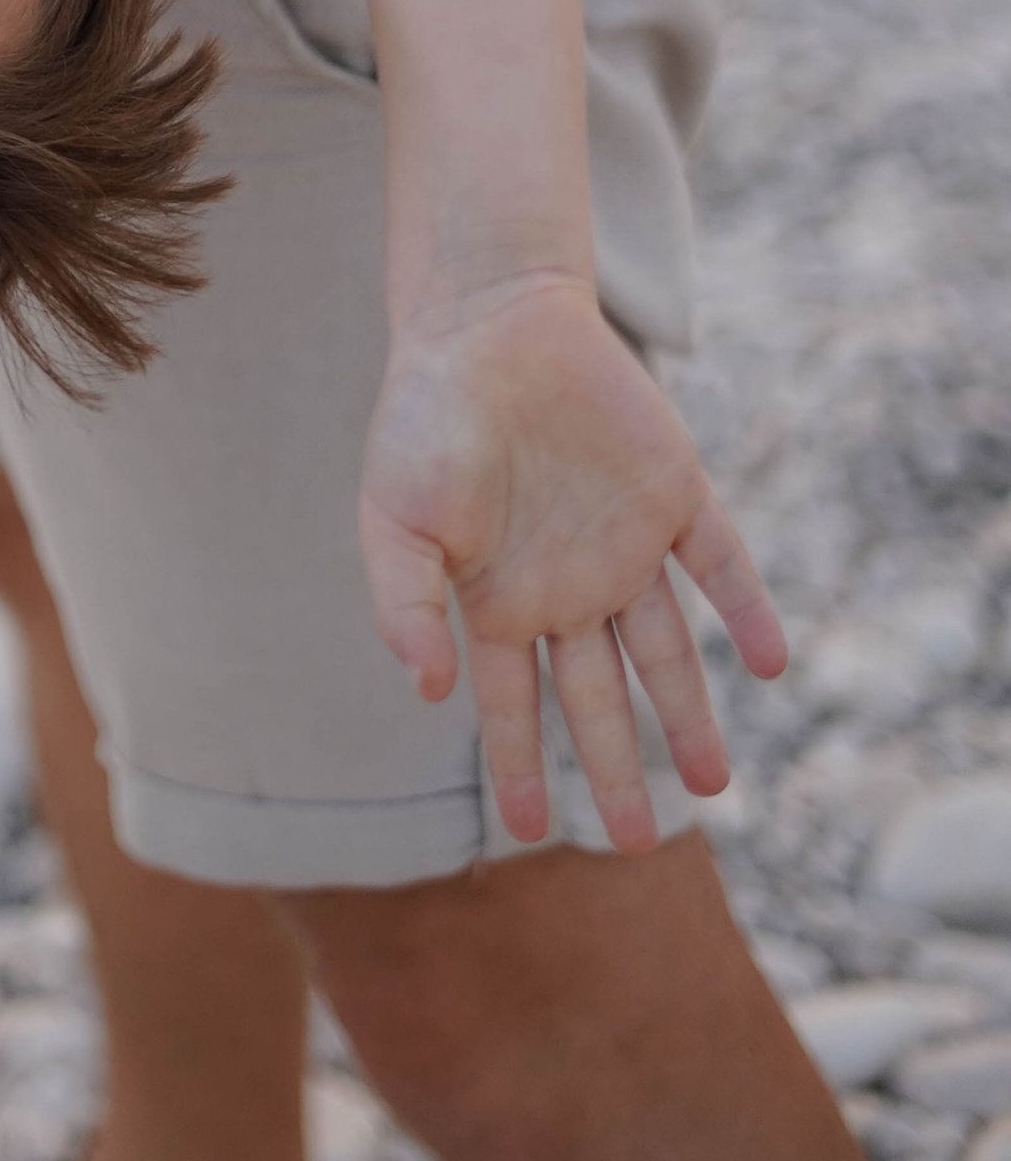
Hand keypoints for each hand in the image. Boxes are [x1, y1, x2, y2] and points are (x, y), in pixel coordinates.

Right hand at [359, 276, 786, 852]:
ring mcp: (625, 543)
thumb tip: (431, 693)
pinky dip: (746, 610)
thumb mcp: (392, 516)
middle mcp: (569, 586)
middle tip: (641, 843)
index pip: (516, 704)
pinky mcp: (673, 493)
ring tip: (716, 785)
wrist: (487, 317)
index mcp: (501, 600)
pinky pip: (719, 563)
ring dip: (692, 714)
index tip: (529, 831)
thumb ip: (403, 604)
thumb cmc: (424, 415)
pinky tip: (768, 662)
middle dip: (618, 771)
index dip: (521, 766)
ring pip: (668, 650)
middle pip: (601, 698)